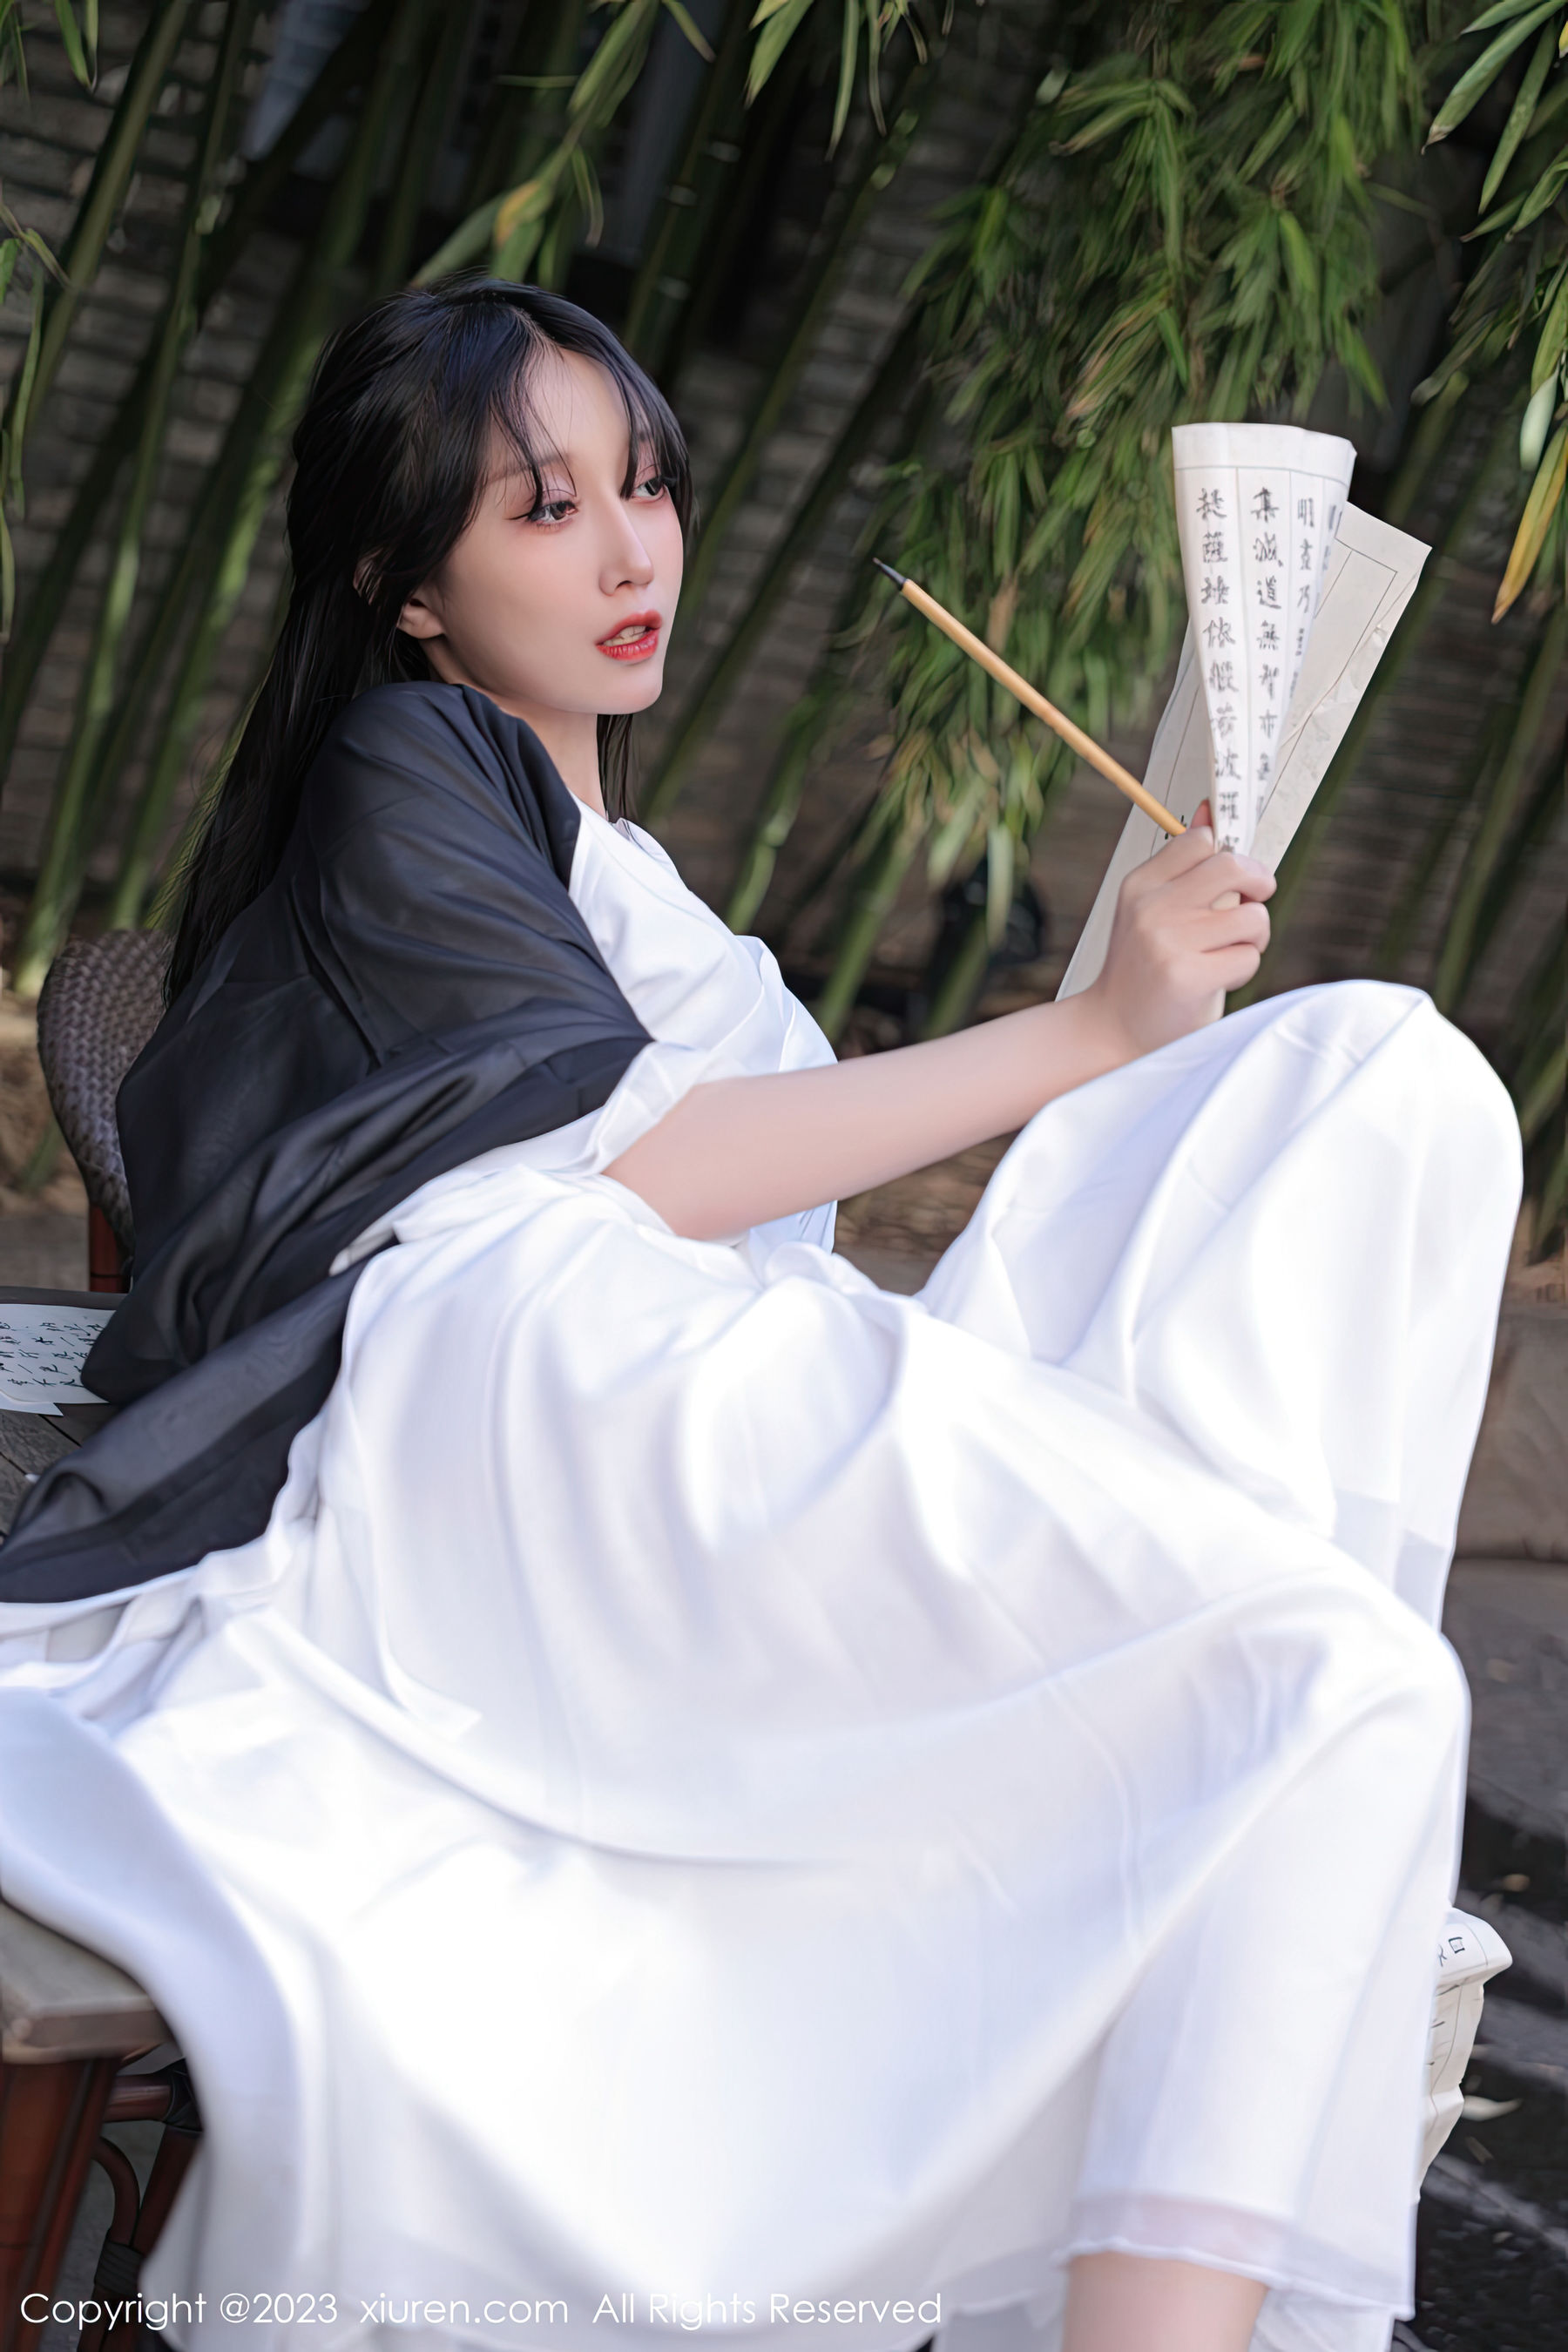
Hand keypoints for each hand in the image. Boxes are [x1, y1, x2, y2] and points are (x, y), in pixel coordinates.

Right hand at [1083, 800, 1274, 1059]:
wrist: (1114, 1029)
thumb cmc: (1145, 967)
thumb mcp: (1151, 910)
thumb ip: (1183, 865)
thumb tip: (1211, 808)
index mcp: (1140, 885)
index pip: (1201, 840)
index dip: (1231, 855)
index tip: (1235, 878)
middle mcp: (1151, 909)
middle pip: (1234, 866)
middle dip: (1259, 884)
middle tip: (1251, 904)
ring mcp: (1169, 943)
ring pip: (1252, 916)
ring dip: (1253, 938)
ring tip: (1227, 952)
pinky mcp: (1189, 977)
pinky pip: (1248, 957)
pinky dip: (1242, 970)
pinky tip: (1216, 979)